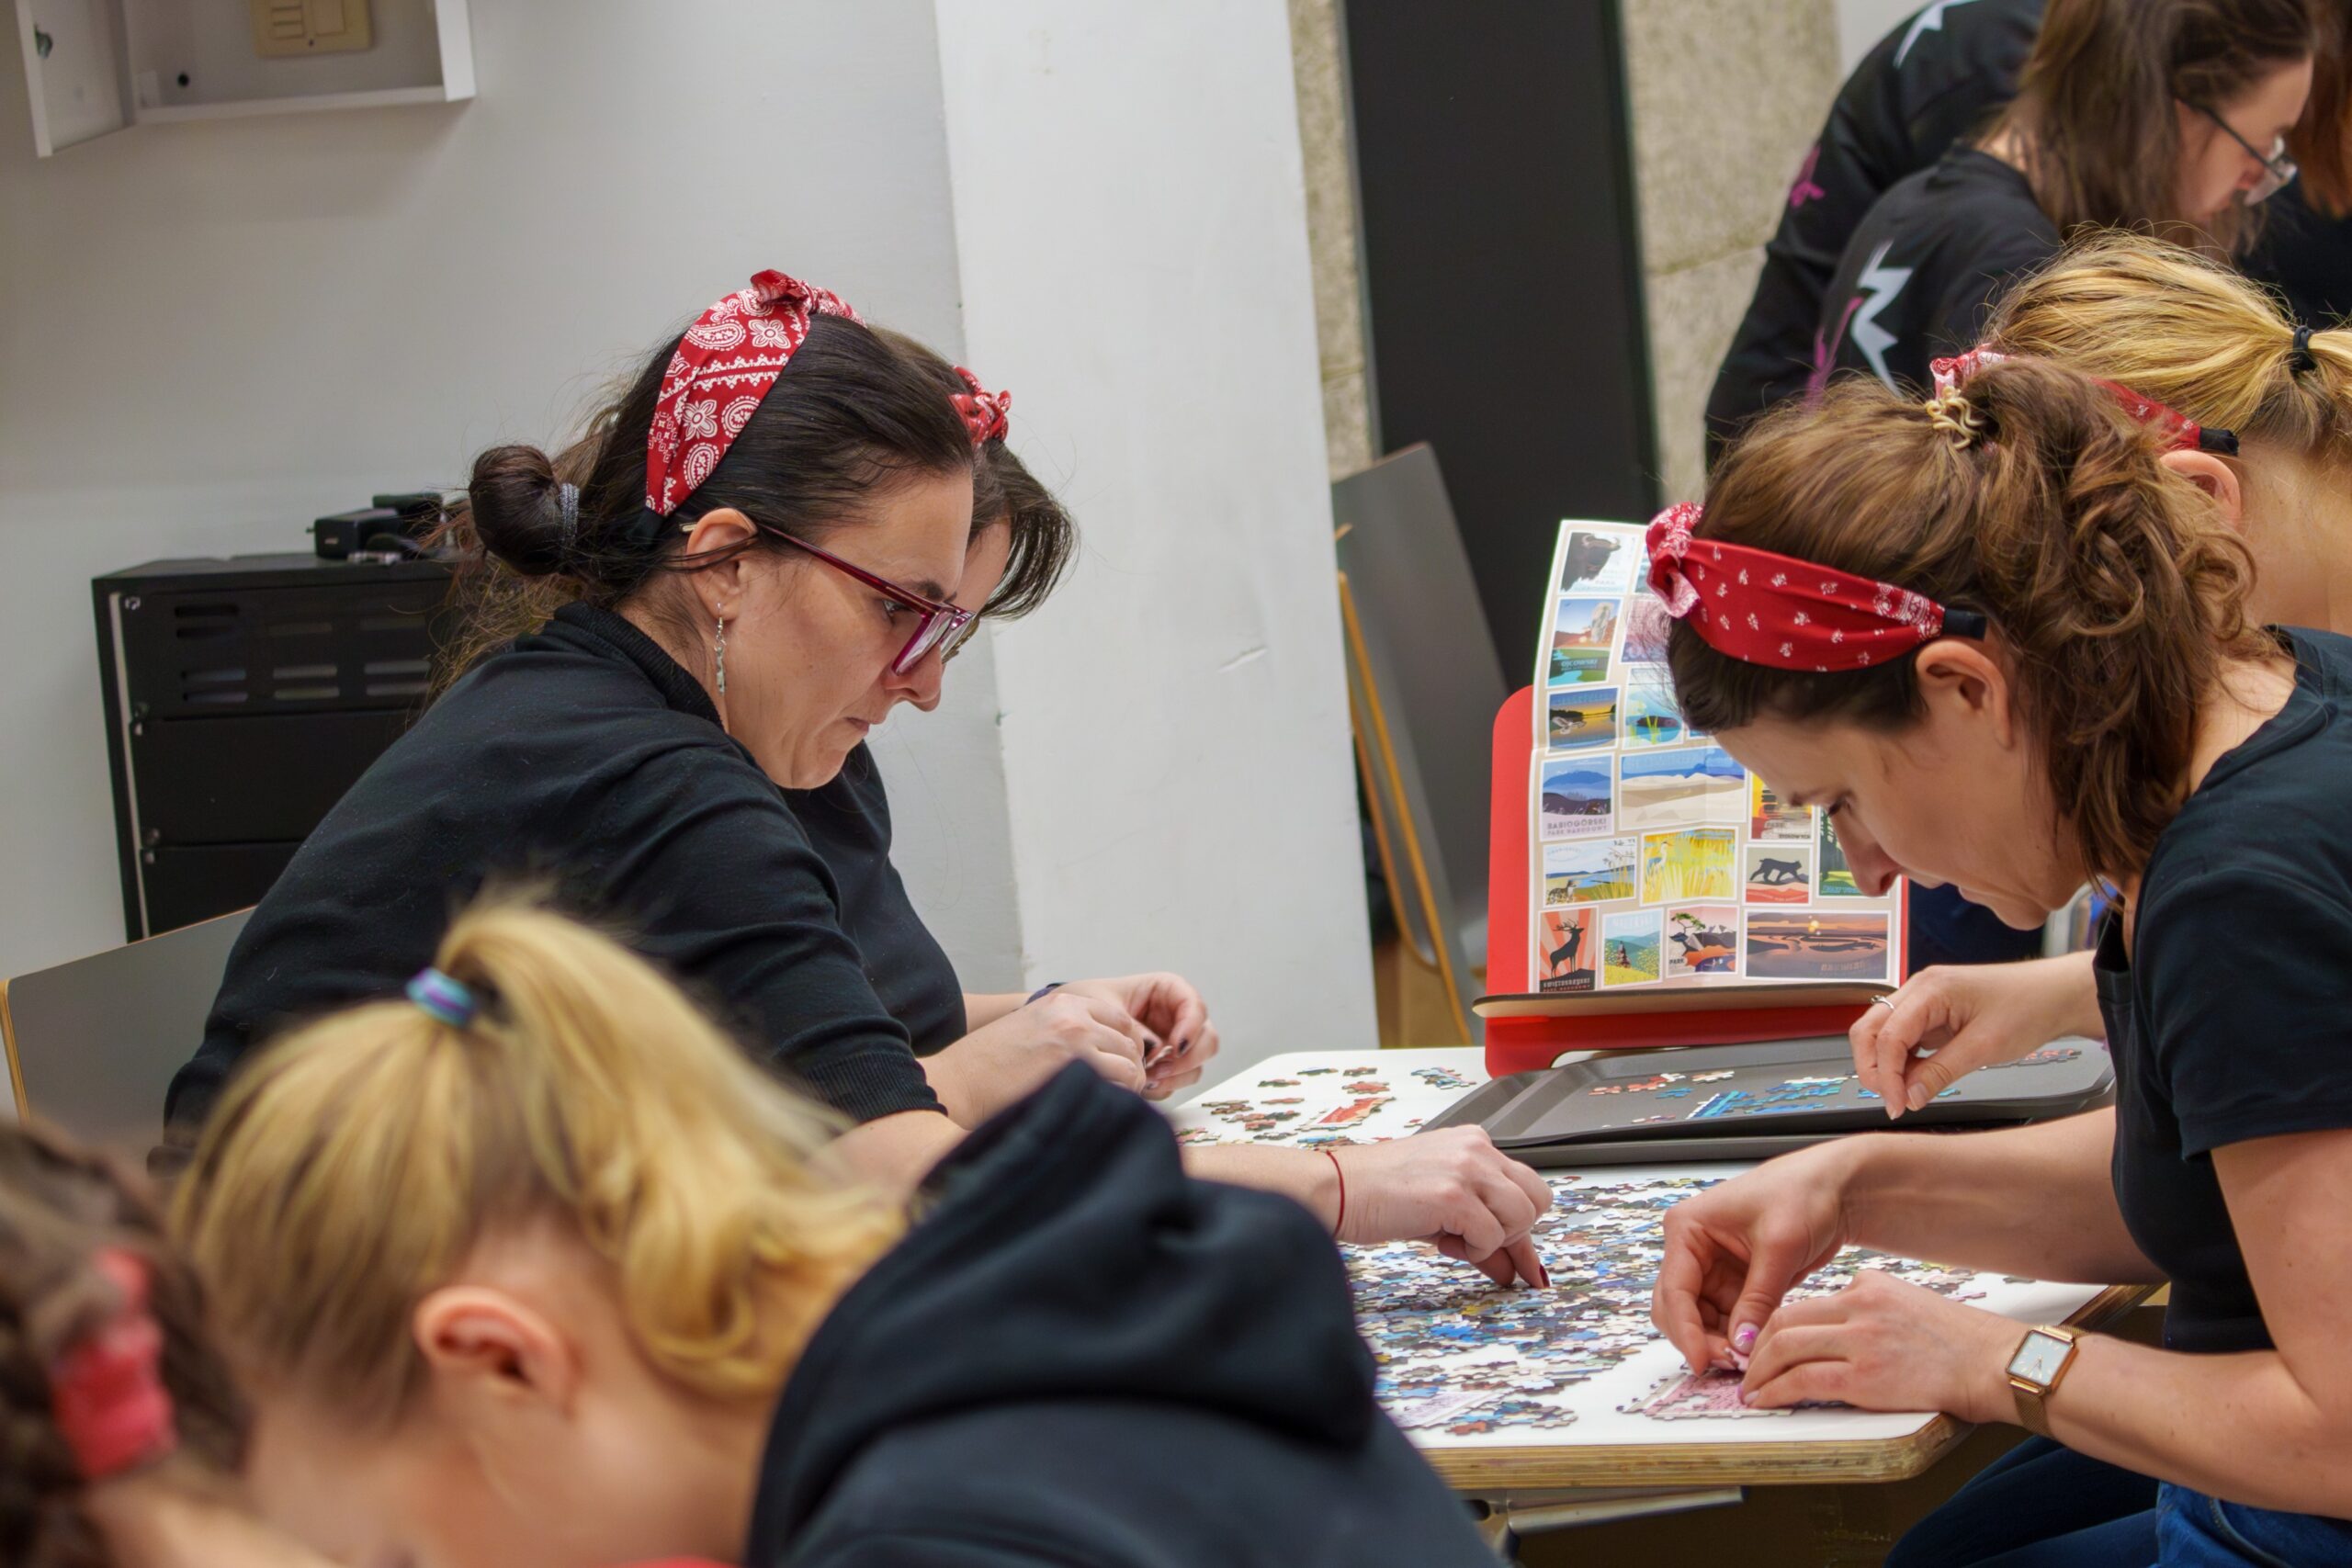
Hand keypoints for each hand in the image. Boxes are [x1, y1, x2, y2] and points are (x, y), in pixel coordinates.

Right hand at [925, 991, 1149, 1124]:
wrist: (960, 1082)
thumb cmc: (989, 1064)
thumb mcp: (1033, 1029)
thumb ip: (1070, 1033)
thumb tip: (1108, 1055)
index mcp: (1064, 1002)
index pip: (1122, 1019)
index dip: (1127, 1046)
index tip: (1122, 1066)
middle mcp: (1074, 1017)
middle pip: (1131, 1042)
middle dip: (1131, 1067)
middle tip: (1122, 1090)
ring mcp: (1076, 1042)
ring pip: (1130, 1067)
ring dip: (1128, 1087)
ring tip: (1113, 1104)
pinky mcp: (1074, 1071)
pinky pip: (1119, 1088)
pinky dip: (1119, 1101)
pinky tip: (1103, 1111)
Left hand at [1059, 973, 1220, 1097]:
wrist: (1063, 1027)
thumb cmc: (1083, 1004)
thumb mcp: (1103, 1007)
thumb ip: (1131, 1027)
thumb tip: (1154, 1051)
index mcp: (1165, 991)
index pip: (1194, 1004)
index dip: (1192, 1024)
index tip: (1176, 1044)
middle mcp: (1175, 1018)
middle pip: (1207, 1038)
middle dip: (1189, 1056)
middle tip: (1161, 1067)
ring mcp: (1172, 1045)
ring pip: (1197, 1063)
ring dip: (1177, 1075)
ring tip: (1147, 1078)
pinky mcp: (1164, 1067)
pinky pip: (1178, 1081)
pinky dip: (1165, 1086)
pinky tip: (1143, 1086)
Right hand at [1326, 1129, 1555, 1286]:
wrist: (1338, 1190)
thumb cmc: (1379, 1194)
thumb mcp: (1442, 1207)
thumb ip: (1484, 1230)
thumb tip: (1518, 1271)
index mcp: (1473, 1142)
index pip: (1524, 1186)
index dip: (1521, 1228)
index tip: (1519, 1260)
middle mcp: (1476, 1148)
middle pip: (1538, 1198)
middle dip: (1515, 1230)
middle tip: (1476, 1240)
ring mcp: (1466, 1168)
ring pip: (1523, 1216)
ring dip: (1493, 1240)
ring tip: (1455, 1239)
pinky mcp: (1453, 1194)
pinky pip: (1493, 1237)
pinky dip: (1473, 1251)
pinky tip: (1443, 1242)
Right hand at [1652, 1140, 1860, 1371]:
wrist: (1835, 1187)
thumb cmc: (1803, 1195)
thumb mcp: (1779, 1248)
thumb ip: (1757, 1299)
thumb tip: (1741, 1346)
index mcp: (1688, 1229)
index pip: (1674, 1289)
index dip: (1686, 1330)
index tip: (1703, 1362)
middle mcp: (1691, 1249)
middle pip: (1677, 1308)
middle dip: (1699, 1338)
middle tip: (1731, 1365)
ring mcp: (1712, 1268)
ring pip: (1699, 1319)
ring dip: (1718, 1341)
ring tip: (1748, 1360)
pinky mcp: (1734, 1282)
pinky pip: (1724, 1319)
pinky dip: (1736, 1336)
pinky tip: (1754, 1349)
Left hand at [1739, 1271, 2021, 1421]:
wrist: (1996, 1364)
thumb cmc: (1962, 1344)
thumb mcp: (1909, 1303)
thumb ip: (1871, 1308)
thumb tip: (1838, 1325)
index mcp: (1868, 1286)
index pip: (1803, 1304)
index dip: (1772, 1327)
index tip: (1762, 1346)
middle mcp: (1859, 1306)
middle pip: (1783, 1321)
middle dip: (1755, 1348)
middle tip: (1745, 1368)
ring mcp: (1861, 1340)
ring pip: (1784, 1348)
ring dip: (1758, 1371)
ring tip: (1749, 1388)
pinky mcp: (1865, 1376)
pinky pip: (1803, 1381)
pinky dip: (1775, 1391)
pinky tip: (1765, 1401)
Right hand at [1852, 953, 2099, 1118]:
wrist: (2056, 995)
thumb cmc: (2028, 1009)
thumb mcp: (1985, 1047)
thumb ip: (1941, 1072)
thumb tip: (1908, 1098)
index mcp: (1930, 989)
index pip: (1887, 1035)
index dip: (1886, 1075)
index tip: (1897, 1106)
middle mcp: (1918, 989)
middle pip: (1870, 1029)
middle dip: (1873, 1068)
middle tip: (1891, 1101)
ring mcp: (1922, 999)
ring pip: (1880, 1033)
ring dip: (1885, 1065)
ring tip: (1904, 1094)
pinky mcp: (1931, 1012)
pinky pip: (1902, 1037)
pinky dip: (1901, 1060)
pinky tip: (1915, 1080)